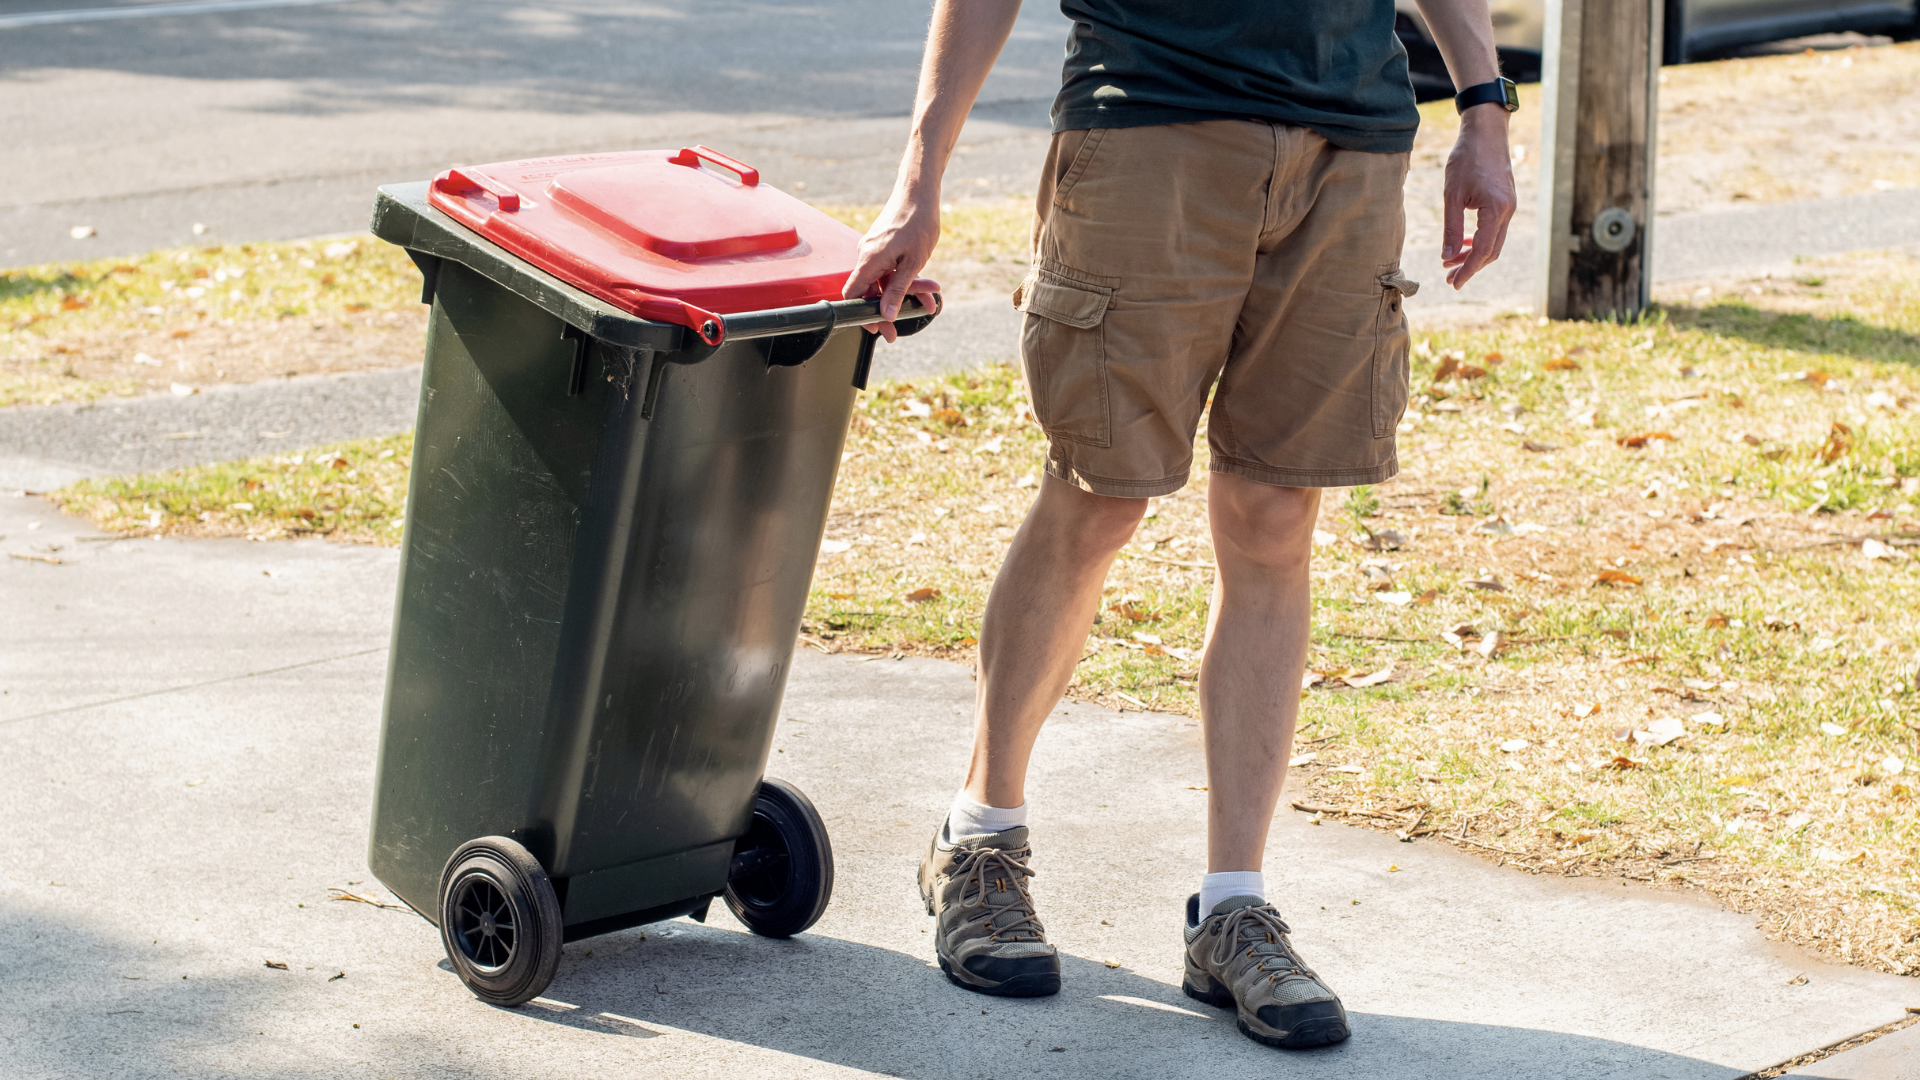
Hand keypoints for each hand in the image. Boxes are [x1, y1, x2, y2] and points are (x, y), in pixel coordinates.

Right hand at [843, 186, 944, 342]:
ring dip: (906, 294)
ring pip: (886, 281)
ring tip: (929, 304)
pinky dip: (906, 280)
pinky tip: (928, 288)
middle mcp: (867, 255)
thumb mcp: (913, 262)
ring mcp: (875, 250)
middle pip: (870, 291)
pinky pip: (891, 269)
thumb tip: (887, 314)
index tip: (875, 328)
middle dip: (887, 311)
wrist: (919, 191)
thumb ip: (898, 290)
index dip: (861, 314)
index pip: (853, 294)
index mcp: (869, 259)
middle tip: (896, 332)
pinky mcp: (883, 246)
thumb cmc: (918, 222)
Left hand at [1441, 105, 1517, 288]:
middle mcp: (1508, 211)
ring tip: (1451, 263)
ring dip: (1475, 255)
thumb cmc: (1466, 159)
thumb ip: (1451, 229)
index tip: (1454, 283)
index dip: (1468, 270)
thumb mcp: (1452, 195)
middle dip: (1471, 267)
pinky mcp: (1506, 201)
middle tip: (1449, 278)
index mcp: (1496, 210)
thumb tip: (1447, 257)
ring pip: (1495, 242)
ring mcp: (1510, 206)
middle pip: (1492, 251)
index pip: (1483, 251)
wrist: (1486, 131)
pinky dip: (1480, 240)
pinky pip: (1495, 229)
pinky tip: (1463, 243)